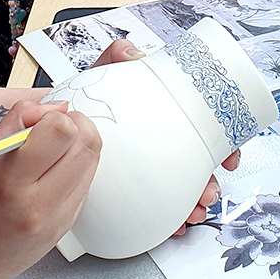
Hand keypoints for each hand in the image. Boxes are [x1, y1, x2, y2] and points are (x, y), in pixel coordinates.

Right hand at [0, 99, 100, 278]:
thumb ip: (14, 123)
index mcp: (10, 183)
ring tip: (47, 151)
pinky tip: (47, 174)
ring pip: (92, 162)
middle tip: (51, 128)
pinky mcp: (66, 228)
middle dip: (75, 125)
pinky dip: (73, 169)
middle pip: (88, 144)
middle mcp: (40, 205)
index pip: (62, 132)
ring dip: (77, 146)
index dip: (54, 116)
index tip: (38, 121)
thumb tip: (55, 106)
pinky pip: (85, 185)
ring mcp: (57, 221)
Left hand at [92, 41, 239, 238]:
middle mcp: (160, 144)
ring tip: (191, 212)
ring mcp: (149, 170)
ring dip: (196, 203)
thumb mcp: (99, 79)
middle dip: (211, 182)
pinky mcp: (132, 194)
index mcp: (162, 117)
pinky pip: (160, 209)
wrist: (52, 133)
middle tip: (208, 191)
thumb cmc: (84, 104)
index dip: (224, 144)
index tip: (227, 158)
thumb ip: (113, 60)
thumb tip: (131, 53)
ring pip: (185, 189)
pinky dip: (171, 218)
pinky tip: (172, 225)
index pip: (204, 129)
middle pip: (200, 164)